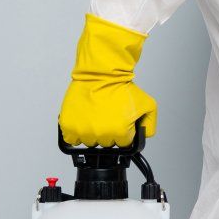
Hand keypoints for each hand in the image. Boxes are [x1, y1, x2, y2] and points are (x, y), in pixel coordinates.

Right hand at [58, 13, 158, 145]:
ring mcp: (84, 131)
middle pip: (106, 144)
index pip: (123, 144)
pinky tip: (82, 122)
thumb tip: (143, 136)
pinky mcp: (69, 125)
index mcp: (120, 132)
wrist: (101, 74)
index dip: (123, 133)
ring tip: (95, 116)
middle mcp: (102, 134)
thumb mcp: (147, 104)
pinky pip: (71, 139)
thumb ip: (149, 124)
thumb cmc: (121, 87)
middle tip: (108, 116)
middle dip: (109, 132)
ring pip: (89, 142)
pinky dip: (75, 133)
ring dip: (92, 132)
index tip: (120, 122)